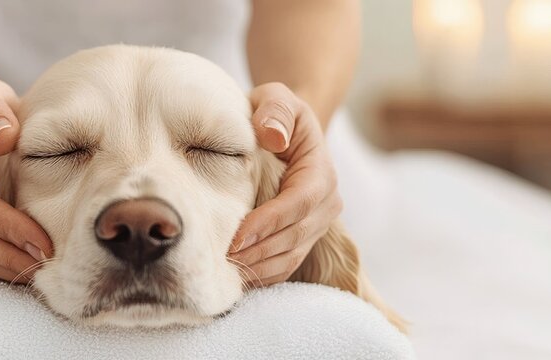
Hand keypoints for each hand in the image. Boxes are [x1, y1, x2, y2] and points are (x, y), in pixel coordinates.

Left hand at [230, 82, 342, 287]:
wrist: (282, 130)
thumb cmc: (274, 113)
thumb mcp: (275, 98)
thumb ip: (274, 109)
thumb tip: (273, 136)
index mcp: (321, 170)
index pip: (300, 202)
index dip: (271, 221)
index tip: (238, 235)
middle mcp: (327, 202)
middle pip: (296, 235)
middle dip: (259, 251)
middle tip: (223, 260)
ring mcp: (317, 224)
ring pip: (291, 255)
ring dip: (260, 268)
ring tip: (226, 275)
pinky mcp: (302, 239)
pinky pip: (285, 264)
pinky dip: (263, 276)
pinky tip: (237, 280)